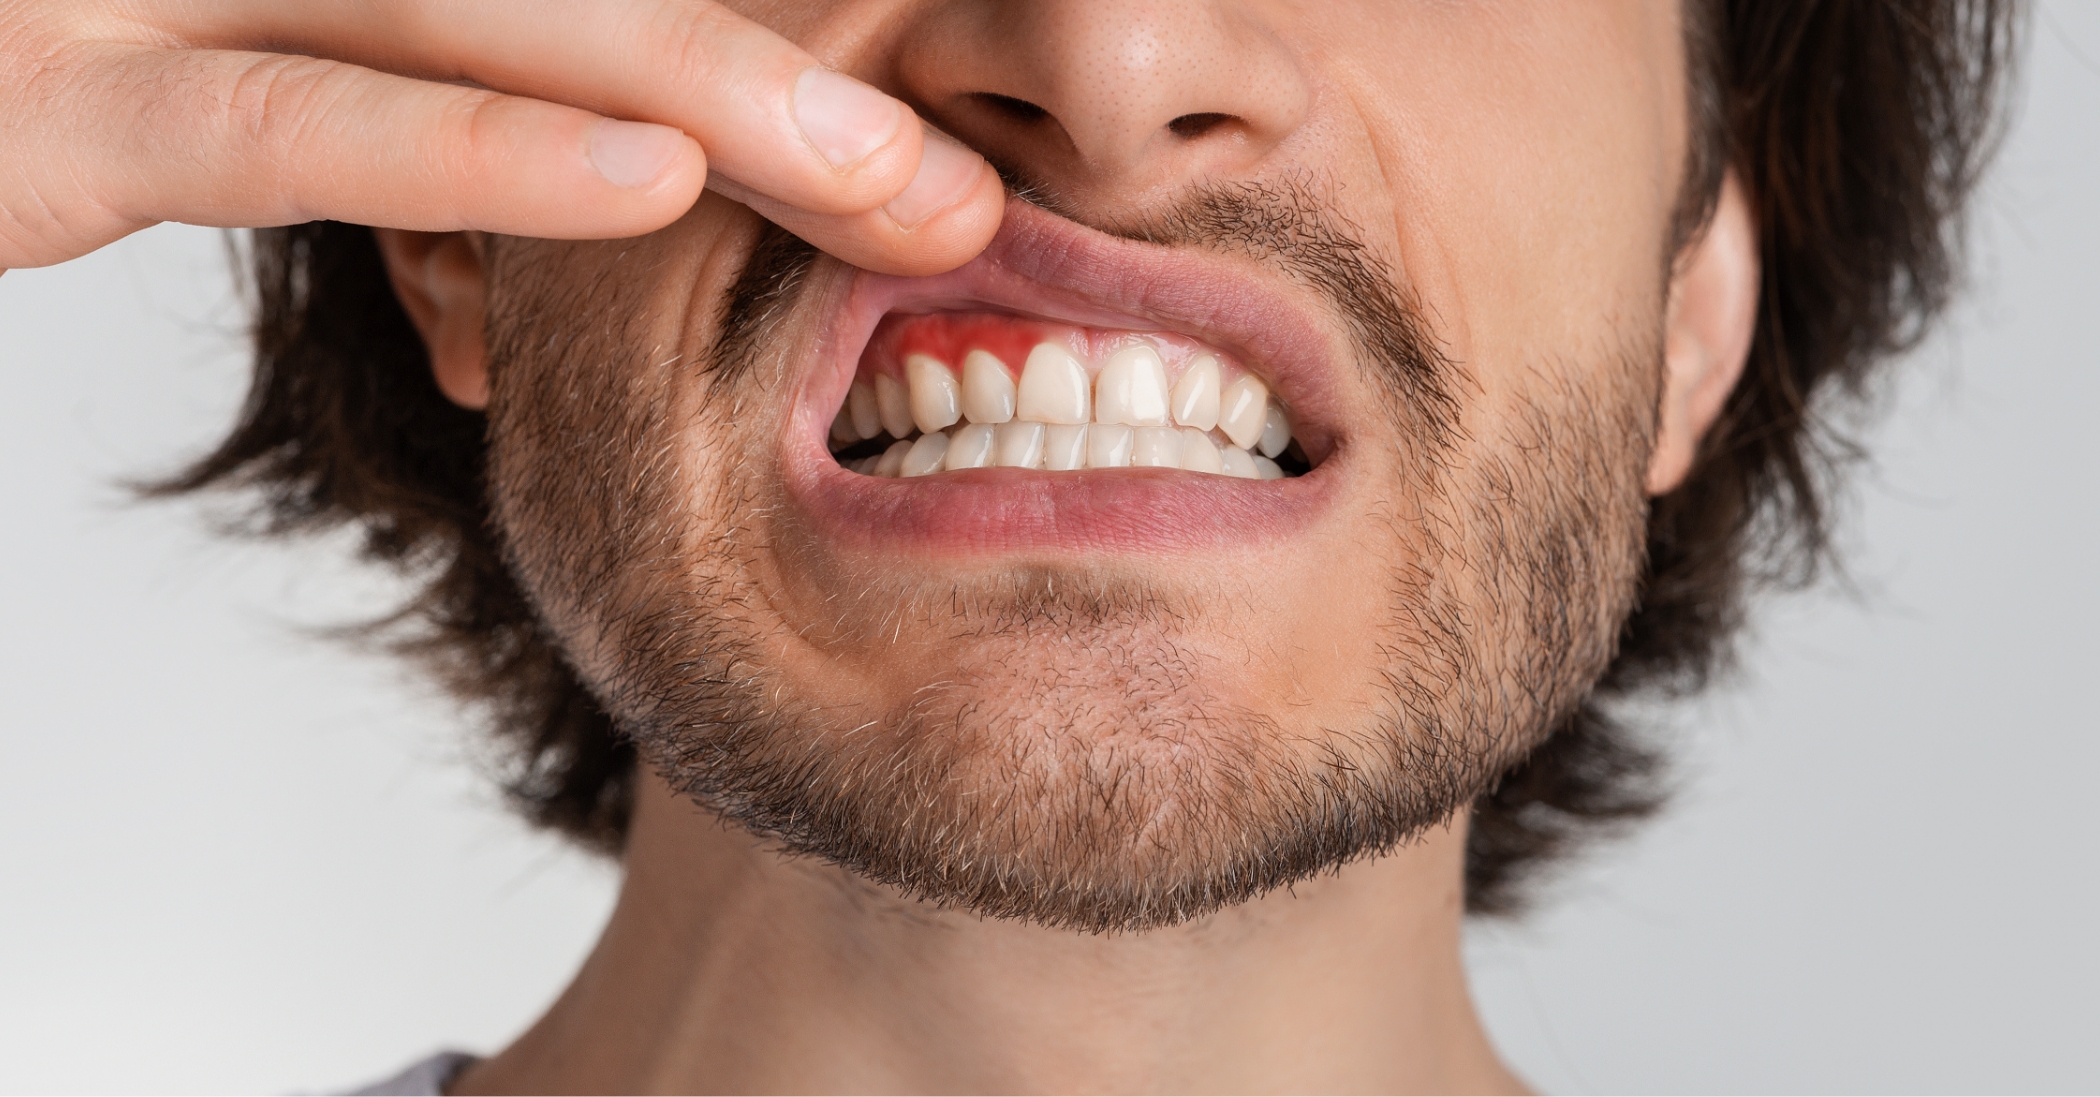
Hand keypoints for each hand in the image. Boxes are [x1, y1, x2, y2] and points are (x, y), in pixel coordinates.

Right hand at [0, 0, 1005, 274]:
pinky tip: (645, 182)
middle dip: (778, 57)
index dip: (738, 13)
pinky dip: (474, 150)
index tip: (900, 88)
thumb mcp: (237, 33)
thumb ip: (399, 51)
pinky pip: (288, 126)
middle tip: (954, 172)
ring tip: (891, 187)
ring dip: (702, 92)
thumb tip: (625, 125)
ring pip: (463, 13)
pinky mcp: (38, 105)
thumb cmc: (41, 47)